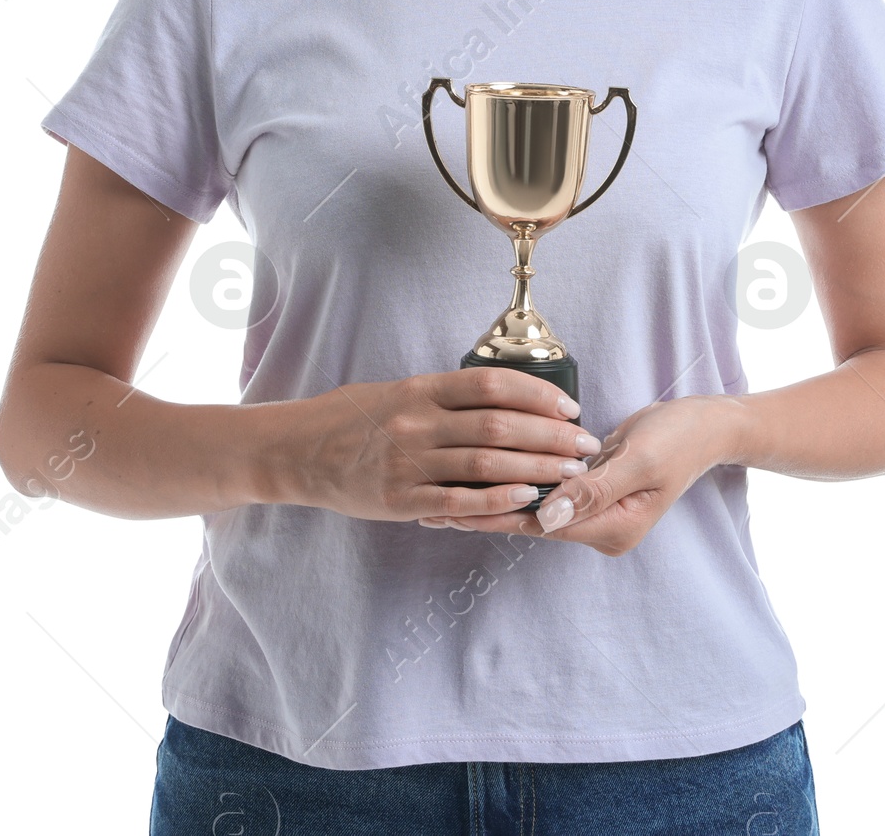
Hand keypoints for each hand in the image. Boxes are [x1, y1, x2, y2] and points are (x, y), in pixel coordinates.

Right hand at [273, 367, 602, 523]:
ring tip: (569, 474)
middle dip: (550, 435)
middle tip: (584, 445)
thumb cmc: (355, 417)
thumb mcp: (399, 391)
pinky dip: (495, 499)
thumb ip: (446, 396)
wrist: (299, 451)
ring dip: (535, 467)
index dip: (537, 395)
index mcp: (421, 389)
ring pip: (485, 462)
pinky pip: (456, 501)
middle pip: (498, 424)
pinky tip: (525, 498)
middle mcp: (417, 422)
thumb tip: (507, 396)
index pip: (491, 384)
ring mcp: (408, 462)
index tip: (570, 407)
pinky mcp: (399, 500)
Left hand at [424, 394, 739, 555]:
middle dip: (482, 511)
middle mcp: (602, 529)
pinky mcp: (590, 491)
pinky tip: (482, 474)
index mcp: (614, 529)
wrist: (706, 425)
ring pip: (534, 508)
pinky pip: (546, 490)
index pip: (541, 526)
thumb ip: (592, 488)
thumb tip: (546, 515)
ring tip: (441, 493)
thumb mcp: (638, 459)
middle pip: (531, 522)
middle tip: (429, 503)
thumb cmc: (677, 438)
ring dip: (492, 497)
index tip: (451, 508)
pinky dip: (514, 482)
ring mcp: (597, 512)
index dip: (495, 514)